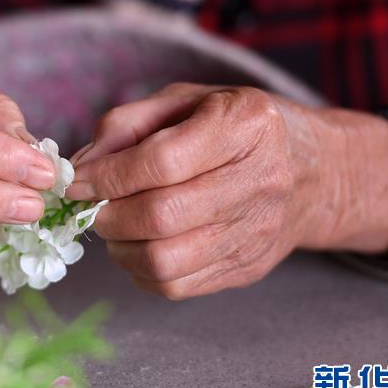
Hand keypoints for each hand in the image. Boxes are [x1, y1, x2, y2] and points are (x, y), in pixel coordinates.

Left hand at [64, 83, 387, 298]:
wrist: (312, 170)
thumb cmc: (234, 126)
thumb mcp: (186, 100)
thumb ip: (127, 124)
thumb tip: (80, 166)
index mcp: (245, 125)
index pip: (162, 162)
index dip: (108, 176)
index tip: (75, 181)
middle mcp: (260, 180)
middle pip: (162, 216)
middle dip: (108, 215)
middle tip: (91, 207)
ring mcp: (257, 231)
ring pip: (166, 261)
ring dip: (120, 249)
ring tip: (115, 227)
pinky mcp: (248, 268)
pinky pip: (177, 287)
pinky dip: (141, 272)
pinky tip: (139, 246)